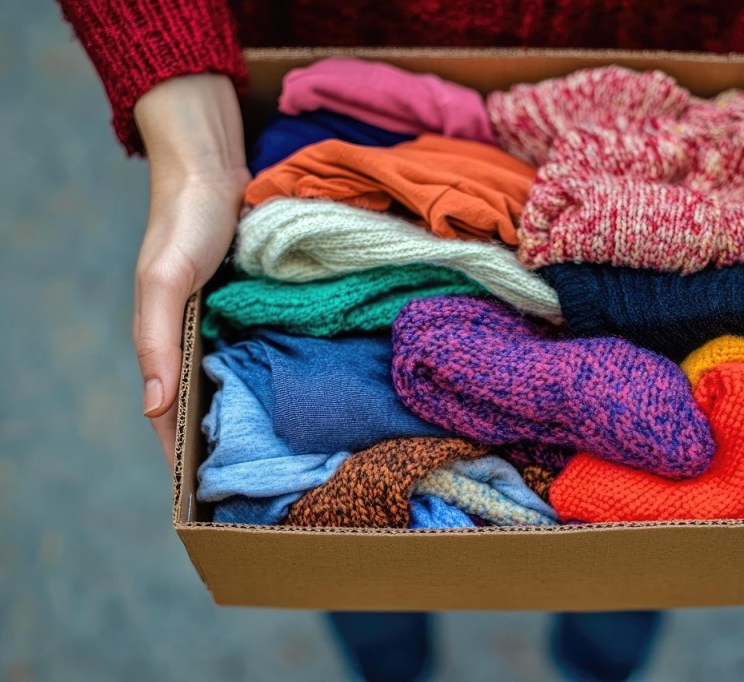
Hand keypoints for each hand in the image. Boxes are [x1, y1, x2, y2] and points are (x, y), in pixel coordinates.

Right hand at [133, 74, 248, 468]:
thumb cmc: (183, 223)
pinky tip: (298, 397)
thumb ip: (155, 340)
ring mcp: (225, 327)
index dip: (181, 456)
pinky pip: (261, 353)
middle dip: (224, 445)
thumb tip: (155, 407)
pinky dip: (271, 378)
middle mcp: (194, 341)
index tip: (205, 498)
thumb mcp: (164, 280)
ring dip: (252, 416)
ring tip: (284, 456)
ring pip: (236, 384)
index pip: (169, 415)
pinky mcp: (251, 309)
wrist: (214, 170)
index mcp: (164, 343)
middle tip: (259, 487)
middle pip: (205, 407)